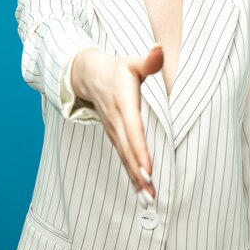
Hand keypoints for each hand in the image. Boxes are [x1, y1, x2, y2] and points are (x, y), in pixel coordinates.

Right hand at [71, 44, 163, 200]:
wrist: (89, 75)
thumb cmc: (117, 69)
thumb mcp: (132, 62)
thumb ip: (148, 61)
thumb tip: (160, 49)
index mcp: (123, 103)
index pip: (133, 129)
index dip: (139, 150)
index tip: (148, 169)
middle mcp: (117, 121)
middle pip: (128, 150)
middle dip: (139, 173)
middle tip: (151, 194)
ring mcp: (114, 131)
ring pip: (125, 158)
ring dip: (136, 179)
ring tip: (149, 200)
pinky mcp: (115, 137)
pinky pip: (123, 158)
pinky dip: (132, 175)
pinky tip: (142, 192)